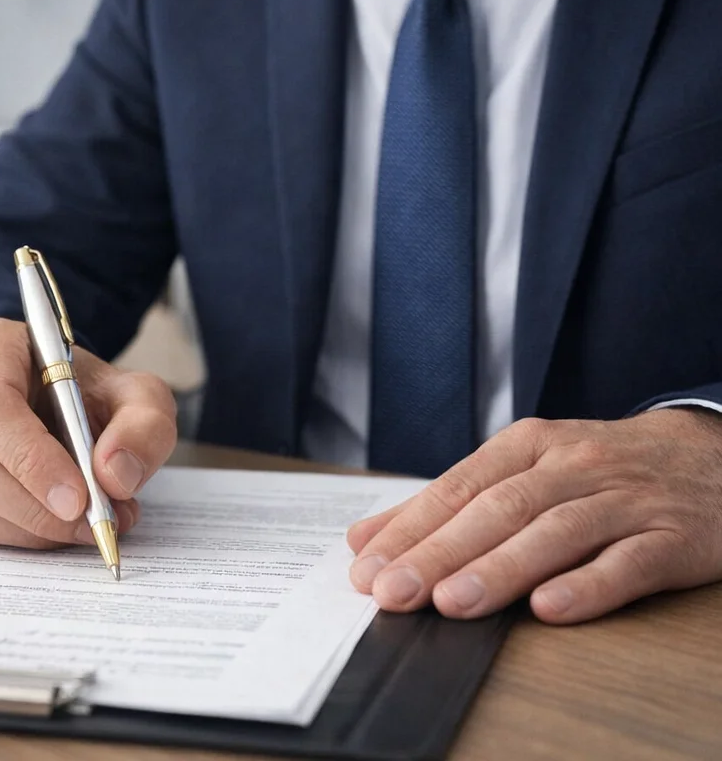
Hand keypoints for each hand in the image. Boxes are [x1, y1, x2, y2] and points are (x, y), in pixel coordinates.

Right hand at [0, 316, 176, 548]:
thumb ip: (143, 426)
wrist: (60, 399)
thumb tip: (114, 475)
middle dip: (34, 506)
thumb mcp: (137, 395)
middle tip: (93, 524)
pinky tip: (54, 527)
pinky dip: (15, 535)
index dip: (30, 459)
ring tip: (86, 526)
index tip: (78, 500)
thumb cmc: (90, 393)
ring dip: (28, 528)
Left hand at [346, 409, 721, 623]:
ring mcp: (624, 500)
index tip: (368, 567)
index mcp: (528, 446)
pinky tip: (550, 608)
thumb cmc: (598, 468)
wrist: (710, 456)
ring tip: (453, 603)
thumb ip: (449, 504)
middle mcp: (572, 466)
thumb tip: (366, 539)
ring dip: (501, 568)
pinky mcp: (673, 537)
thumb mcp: (526, 466)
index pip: (459, 487)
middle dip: (440, 552)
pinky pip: (629, 562)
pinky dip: (589, 584)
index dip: (411, 527)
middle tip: (393, 592)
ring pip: (555, 531)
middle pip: (498, 508)